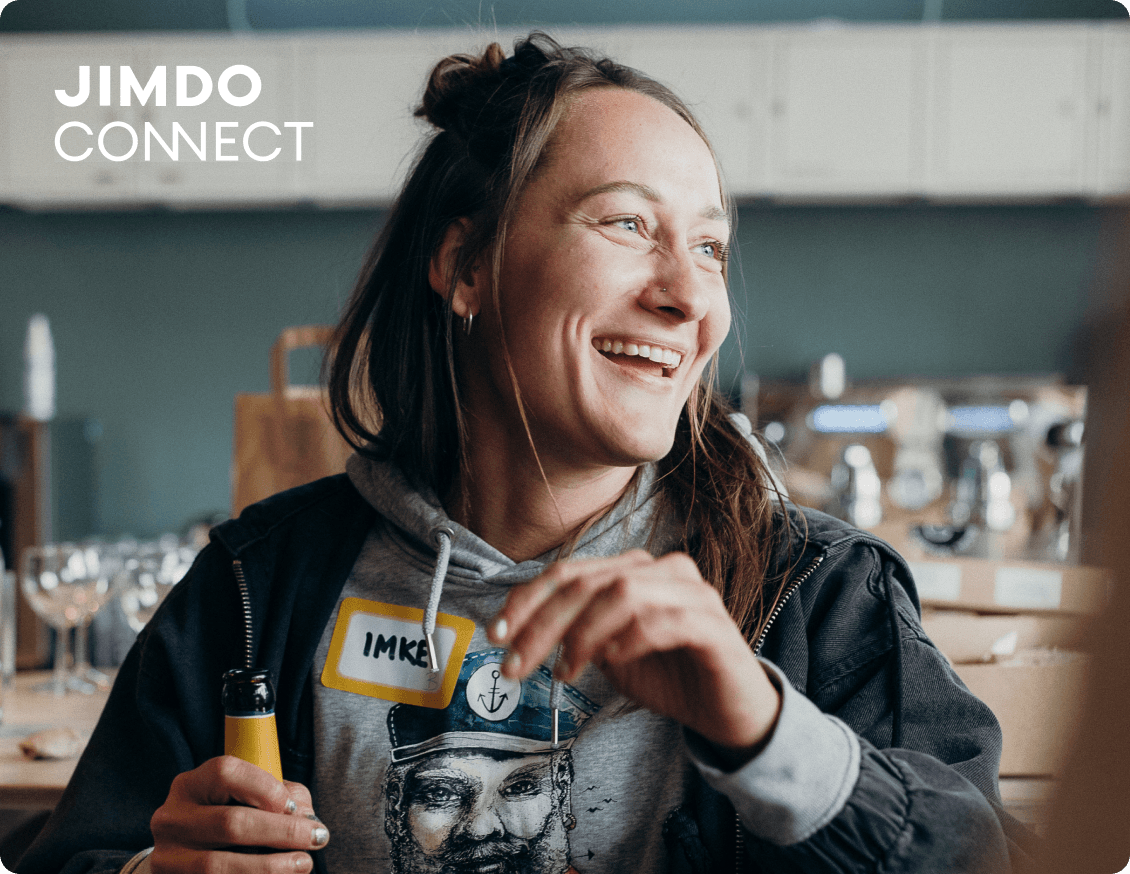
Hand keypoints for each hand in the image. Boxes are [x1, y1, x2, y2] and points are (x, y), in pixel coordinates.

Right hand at [149, 756, 328, 873]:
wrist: (185, 860)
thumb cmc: (227, 819)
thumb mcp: (247, 798)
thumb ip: (279, 796)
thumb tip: (305, 817)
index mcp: (190, 785)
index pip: (226, 773)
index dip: (266, 788)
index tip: (295, 808)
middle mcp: (172, 818)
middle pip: (230, 822)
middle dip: (282, 832)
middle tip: (317, 838)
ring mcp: (168, 857)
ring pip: (219, 865)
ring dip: (269, 867)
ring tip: (303, 864)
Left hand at [488, 550, 781, 759]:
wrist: (728, 711)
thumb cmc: (669, 675)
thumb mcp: (608, 653)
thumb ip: (575, 633)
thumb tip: (521, 631)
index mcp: (635, 569)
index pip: (569, 571)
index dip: (527, 600)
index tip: (496, 634)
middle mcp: (663, 570)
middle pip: (587, 582)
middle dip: (542, 624)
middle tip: (516, 663)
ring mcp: (692, 593)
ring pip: (622, 593)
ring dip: (582, 634)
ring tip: (566, 670)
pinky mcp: (713, 624)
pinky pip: (663, 620)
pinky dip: (628, 639)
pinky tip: (612, 661)